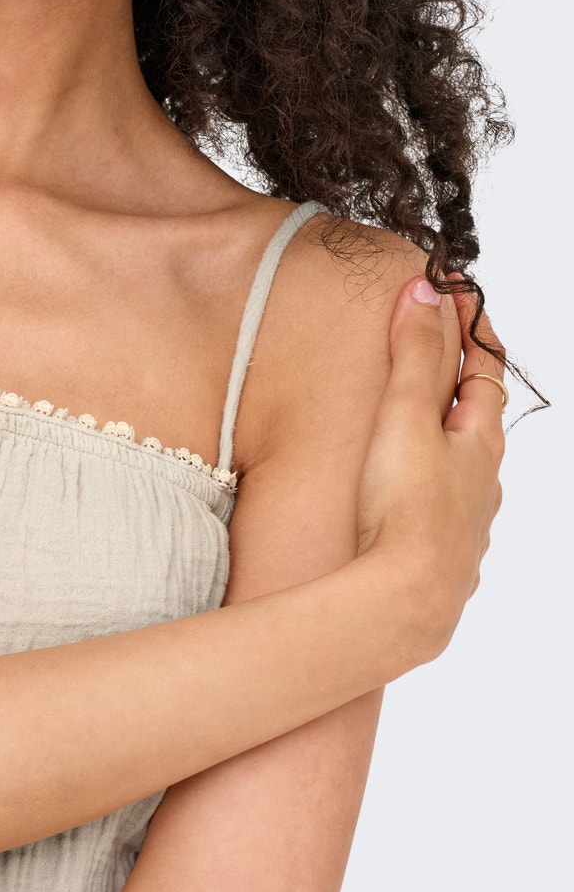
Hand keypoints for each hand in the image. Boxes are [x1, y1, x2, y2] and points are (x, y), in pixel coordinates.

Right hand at [357, 276, 505, 657]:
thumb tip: (427, 290)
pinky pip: (444, 510)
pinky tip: (405, 500)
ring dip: (445, 442)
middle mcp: (483, 482)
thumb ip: (414, 354)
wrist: (405, 601)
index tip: (460, 298)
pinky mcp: (444, 557)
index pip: (486, 370)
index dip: (475, 330)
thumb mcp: (405, 417)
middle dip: (458, 385)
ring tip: (412, 430)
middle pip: (478, 420)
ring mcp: (468, 523)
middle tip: (434, 356)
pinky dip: (430, 488)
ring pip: (463, 470)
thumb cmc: (406, 510)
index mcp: (480, 442)